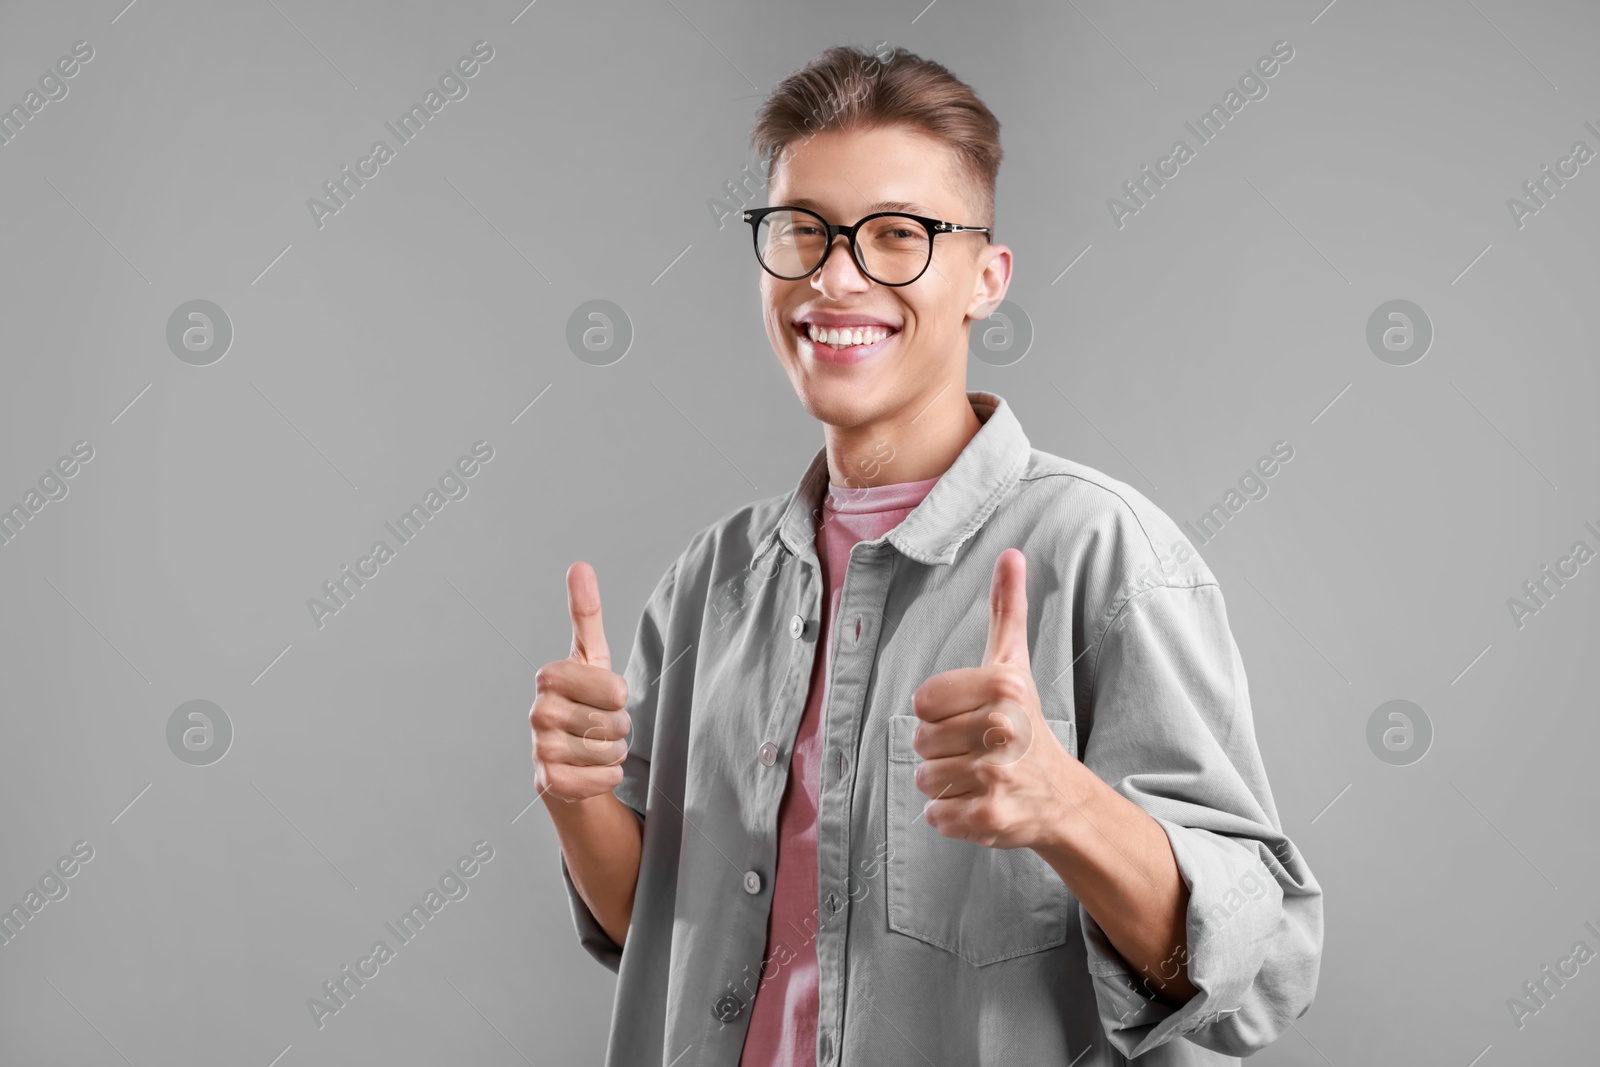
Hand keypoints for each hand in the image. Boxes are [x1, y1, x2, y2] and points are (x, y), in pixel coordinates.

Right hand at [530, 561, 631, 802]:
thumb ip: (586, 613)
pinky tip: (589, 771)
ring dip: (613, 752)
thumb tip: (580, 565)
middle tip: (599, 724)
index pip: (617, 689)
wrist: (568, 758)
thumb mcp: (590, 657)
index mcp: (549, 677)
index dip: (620, 697)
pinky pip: (604, 780)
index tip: (602, 697)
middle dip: (619, 726)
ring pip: (611, 752)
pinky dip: (607, 777)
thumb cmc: (584, 701)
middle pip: (616, 722)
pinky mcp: (549, 783)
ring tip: (593, 746)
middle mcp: (538, 712)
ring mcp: (540, 749)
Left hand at [910, 548, 1075, 849]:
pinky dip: (948, 816)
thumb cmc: (1027, 725)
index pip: (922, 702)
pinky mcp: (992, 816)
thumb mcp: (1014, 666)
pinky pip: (936, 815)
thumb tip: (1011, 554)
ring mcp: (998, 775)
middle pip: (920, 741)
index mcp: (1002, 687)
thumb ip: (1008, 610)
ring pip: (925, 779)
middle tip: (976, 752)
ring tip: (977, 778)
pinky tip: (977, 804)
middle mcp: (1003, 728)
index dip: (939, 714)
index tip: (969, 719)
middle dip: (940, 751)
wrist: (1063, 797)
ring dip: (944, 784)